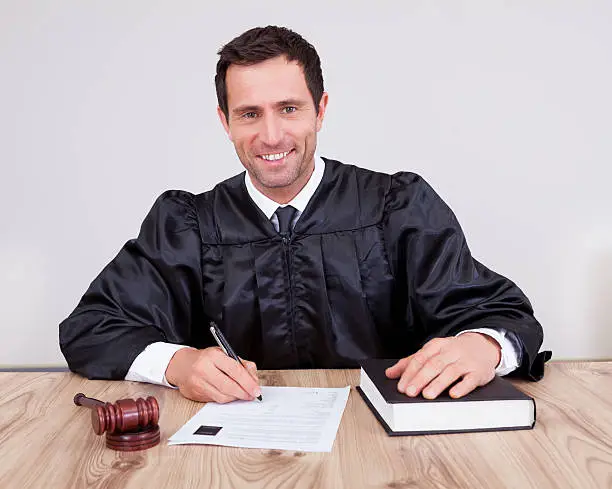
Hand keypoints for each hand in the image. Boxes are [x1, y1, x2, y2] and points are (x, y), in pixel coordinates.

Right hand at [165, 346, 260, 402]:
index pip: (235, 370)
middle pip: (228, 385)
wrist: (182, 365)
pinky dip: (226, 399)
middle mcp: (204, 369)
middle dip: (244, 393)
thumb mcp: (224, 354)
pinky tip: (231, 395)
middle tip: (252, 395)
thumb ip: (241, 364)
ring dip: (236, 397)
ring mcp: (198, 382)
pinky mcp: (195, 394)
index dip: (248, 382)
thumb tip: (254, 379)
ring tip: (243, 395)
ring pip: (222, 396)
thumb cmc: (206, 359)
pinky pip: (216, 400)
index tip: (256, 389)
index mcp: (213, 355)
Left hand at [385, 333, 500, 398]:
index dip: (410, 372)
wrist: (484, 345)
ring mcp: (466, 361)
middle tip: (410, 392)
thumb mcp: (432, 352)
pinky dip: (462, 387)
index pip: (421, 358)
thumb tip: (390, 373)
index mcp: (437, 346)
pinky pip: (471, 380)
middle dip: (421, 379)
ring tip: (427, 395)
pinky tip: (453, 394)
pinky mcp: (478, 372)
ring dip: (438, 384)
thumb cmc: (453, 352)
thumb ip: (411, 362)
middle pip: (434, 365)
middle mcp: (451, 352)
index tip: (401, 386)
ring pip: (450, 372)